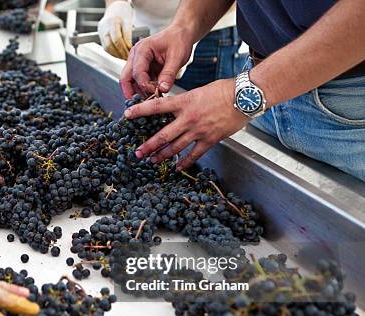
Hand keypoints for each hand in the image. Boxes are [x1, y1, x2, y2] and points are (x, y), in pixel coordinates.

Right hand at [97, 1, 133, 59]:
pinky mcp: (100, 36)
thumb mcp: (128, 22)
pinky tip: (119, 54)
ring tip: (124, 57)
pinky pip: (105, 47)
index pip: (117, 39)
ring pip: (106, 48)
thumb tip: (129, 48)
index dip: (123, 48)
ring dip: (115, 55)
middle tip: (127, 57)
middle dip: (119, 53)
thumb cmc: (123, 13)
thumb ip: (128, 35)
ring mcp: (100, 33)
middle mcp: (104, 28)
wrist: (114, 8)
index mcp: (112, 22)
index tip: (130, 53)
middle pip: (110, 45)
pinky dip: (112, 53)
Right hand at [120, 24, 194, 96]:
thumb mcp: (177, 57)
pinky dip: (143, 89)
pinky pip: (137, 82)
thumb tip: (162, 89)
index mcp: (142, 50)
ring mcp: (136, 62)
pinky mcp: (141, 68)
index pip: (137, 72)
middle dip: (131, 93)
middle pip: (125, 78)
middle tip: (140, 105)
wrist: (180, 34)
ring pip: (129, 82)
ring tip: (150, 100)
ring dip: (137, 92)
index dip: (144, 85)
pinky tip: (152, 95)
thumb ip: (169, 74)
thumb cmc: (178, 40)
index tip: (155, 93)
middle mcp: (135, 56)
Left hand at [124, 78, 249, 169]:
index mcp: (185, 102)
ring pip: (176, 147)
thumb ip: (184, 102)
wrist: (246, 96)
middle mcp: (189, 118)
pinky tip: (177, 167)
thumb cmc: (224, 90)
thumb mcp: (198, 91)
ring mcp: (199, 130)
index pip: (157, 106)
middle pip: (163, 135)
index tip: (127, 115)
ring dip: (163, 155)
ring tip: (152, 160)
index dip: (140, 110)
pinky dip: (185, 162)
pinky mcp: (211, 139)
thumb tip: (172, 109)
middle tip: (137, 153)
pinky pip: (194, 154)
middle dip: (149, 145)